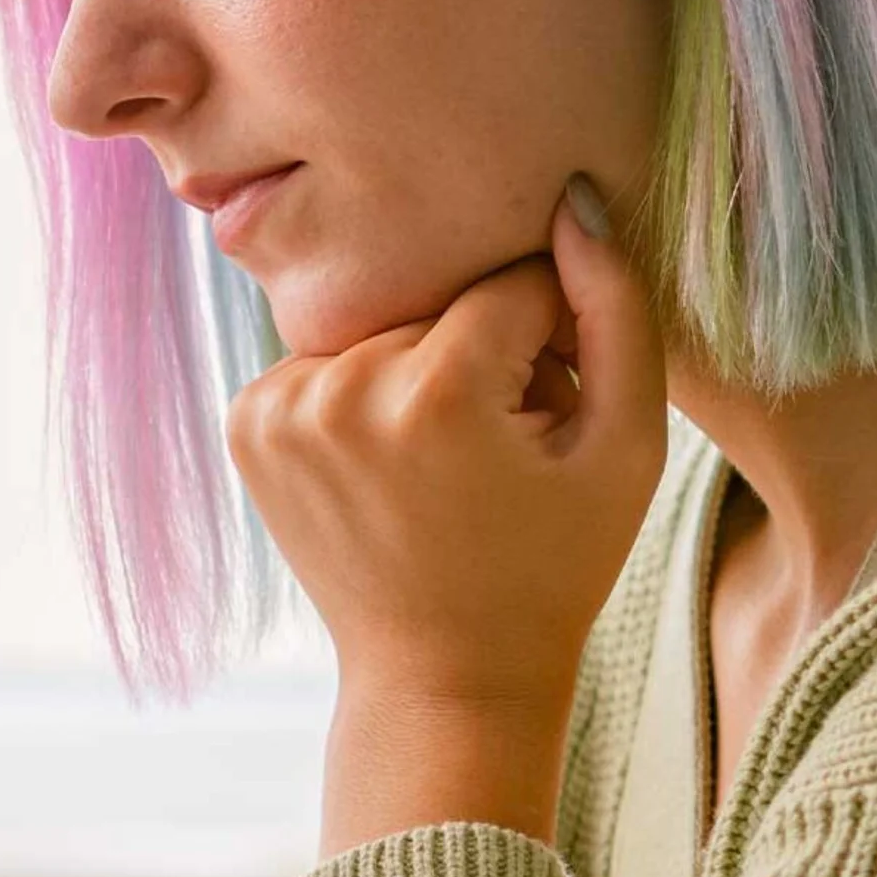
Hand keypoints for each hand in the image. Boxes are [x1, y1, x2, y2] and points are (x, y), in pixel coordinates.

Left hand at [228, 178, 667, 850]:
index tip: (555, 409)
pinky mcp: (247, 422)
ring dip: (422, 368)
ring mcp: (278, 408)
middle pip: (442, 303)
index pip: (515, 284)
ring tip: (450, 458)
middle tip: (506, 444)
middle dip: (484, 352)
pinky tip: (392, 462)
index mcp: (434, 395)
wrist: (443, 677)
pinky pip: (330, 359)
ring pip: (385, 326)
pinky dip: (365, 393)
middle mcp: (339, 390)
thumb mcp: (628, 448)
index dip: (554, 340)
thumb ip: (618, 312)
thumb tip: (574, 198)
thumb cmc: (554, 568)